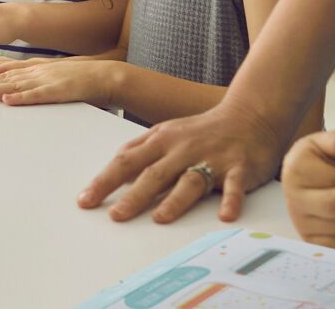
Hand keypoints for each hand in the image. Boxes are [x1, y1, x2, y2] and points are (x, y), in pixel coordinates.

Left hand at [0, 55, 119, 107]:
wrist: (102, 75)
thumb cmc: (76, 78)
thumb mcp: (50, 73)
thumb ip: (32, 77)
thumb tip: (12, 85)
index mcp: (34, 67)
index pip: (5, 65)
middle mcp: (35, 72)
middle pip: (4, 76)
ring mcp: (44, 81)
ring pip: (15, 85)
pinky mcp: (56, 92)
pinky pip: (35, 96)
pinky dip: (21, 98)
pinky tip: (8, 100)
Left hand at [77, 94, 286, 222]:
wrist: (248, 115)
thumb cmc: (201, 130)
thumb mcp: (166, 133)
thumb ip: (141, 151)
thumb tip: (114, 172)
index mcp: (161, 140)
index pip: (126, 161)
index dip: (105, 181)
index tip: (86, 201)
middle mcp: (183, 149)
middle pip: (153, 174)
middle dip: (133, 196)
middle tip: (115, 216)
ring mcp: (211, 158)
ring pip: (189, 180)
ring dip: (175, 200)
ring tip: (159, 218)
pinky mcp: (239, 168)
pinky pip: (234, 186)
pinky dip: (230, 200)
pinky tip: (225, 216)